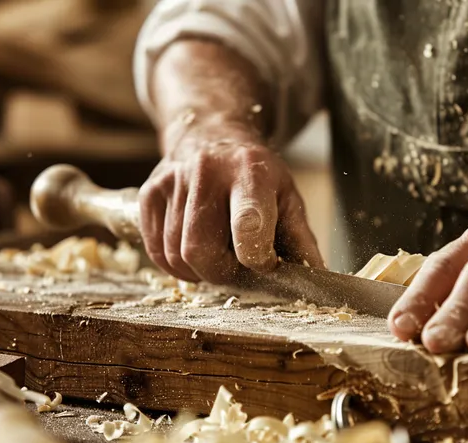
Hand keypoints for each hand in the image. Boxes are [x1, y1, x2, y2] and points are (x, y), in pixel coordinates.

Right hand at [138, 122, 323, 282]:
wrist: (213, 134)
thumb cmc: (257, 176)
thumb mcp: (288, 199)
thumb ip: (301, 242)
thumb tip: (318, 282)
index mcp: (250, 172)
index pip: (247, 223)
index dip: (256, 257)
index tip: (265, 263)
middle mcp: (206, 171)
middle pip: (201, 249)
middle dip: (222, 273)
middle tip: (237, 268)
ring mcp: (172, 180)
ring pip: (176, 255)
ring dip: (199, 272)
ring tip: (218, 256)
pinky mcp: (149, 192)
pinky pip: (156, 251)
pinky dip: (176, 266)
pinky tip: (195, 253)